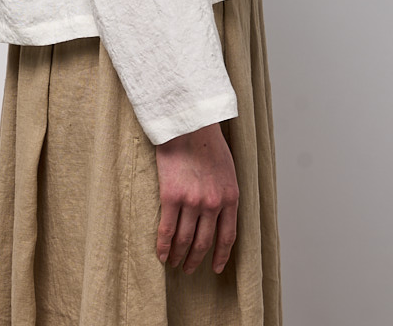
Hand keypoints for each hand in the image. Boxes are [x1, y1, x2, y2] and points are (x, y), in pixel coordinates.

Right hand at [155, 121, 238, 274]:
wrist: (189, 123)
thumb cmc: (208, 141)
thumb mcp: (227, 169)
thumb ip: (224, 192)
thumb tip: (218, 214)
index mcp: (231, 196)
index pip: (228, 236)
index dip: (220, 255)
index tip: (215, 268)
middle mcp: (213, 203)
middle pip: (204, 242)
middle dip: (196, 259)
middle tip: (189, 268)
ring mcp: (192, 201)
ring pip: (185, 239)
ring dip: (178, 255)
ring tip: (173, 262)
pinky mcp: (171, 196)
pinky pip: (167, 229)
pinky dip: (163, 246)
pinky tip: (161, 254)